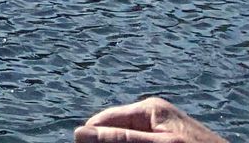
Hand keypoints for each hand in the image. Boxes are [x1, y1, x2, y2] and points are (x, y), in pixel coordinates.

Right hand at [77, 98, 227, 142]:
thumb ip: (121, 140)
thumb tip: (78, 133)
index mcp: (149, 109)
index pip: (103, 120)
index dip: (90, 138)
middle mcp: (153, 118)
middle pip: (113, 133)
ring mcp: (161, 132)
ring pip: (126, 140)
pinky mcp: (169, 142)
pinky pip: (142, 142)